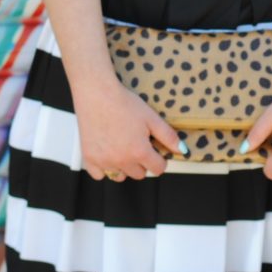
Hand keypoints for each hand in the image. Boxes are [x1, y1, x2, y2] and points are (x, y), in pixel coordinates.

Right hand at [71, 75, 185, 181]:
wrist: (98, 95)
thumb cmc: (124, 104)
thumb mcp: (152, 118)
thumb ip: (168, 136)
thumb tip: (182, 150)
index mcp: (139, 151)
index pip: (158, 169)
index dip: (160, 159)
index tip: (156, 152)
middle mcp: (122, 161)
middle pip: (139, 174)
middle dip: (142, 162)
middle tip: (138, 144)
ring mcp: (104, 162)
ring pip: (120, 176)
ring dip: (124, 167)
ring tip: (122, 147)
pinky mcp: (88, 159)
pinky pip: (100, 175)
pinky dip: (104, 167)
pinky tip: (108, 152)